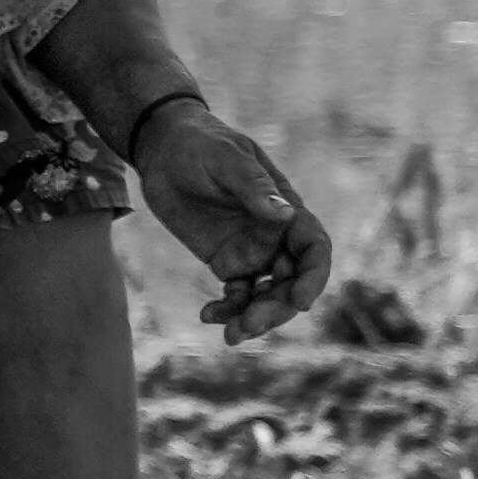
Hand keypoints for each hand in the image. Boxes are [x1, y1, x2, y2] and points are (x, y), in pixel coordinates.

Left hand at [134, 94, 329, 337]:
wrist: (163, 147)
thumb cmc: (201, 143)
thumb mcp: (225, 158)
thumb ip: (253, 185)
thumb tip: (285, 214)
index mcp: (286, 209)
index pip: (314, 249)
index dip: (314, 277)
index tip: (299, 301)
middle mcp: (276, 236)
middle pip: (292, 283)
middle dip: (276, 309)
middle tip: (248, 326)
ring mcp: (252, 252)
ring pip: (266, 296)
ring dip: (254, 318)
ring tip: (230, 335)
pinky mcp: (226, 262)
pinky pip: (236, 296)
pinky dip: (227, 311)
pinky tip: (207, 315)